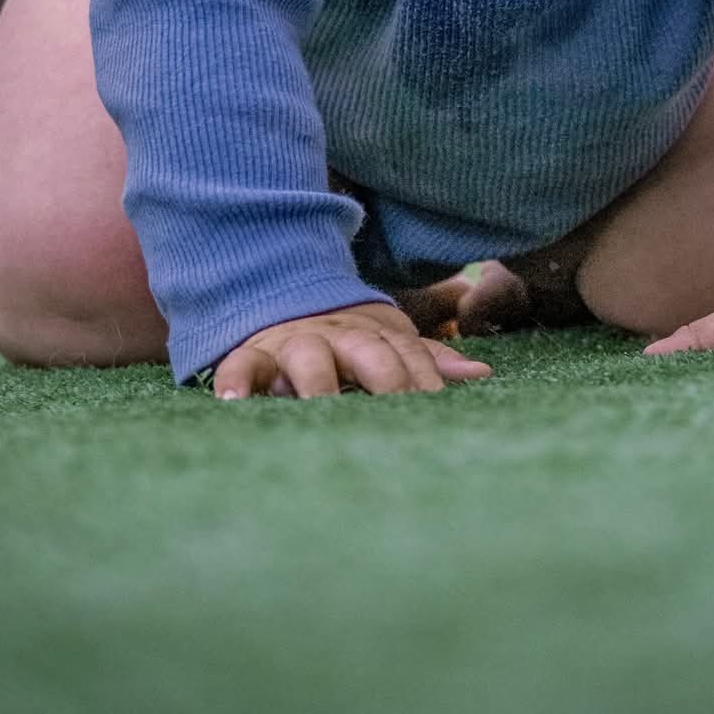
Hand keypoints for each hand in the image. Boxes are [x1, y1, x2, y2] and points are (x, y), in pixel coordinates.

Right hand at [211, 299, 493, 399]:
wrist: (280, 297)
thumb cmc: (345, 339)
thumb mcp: (385, 339)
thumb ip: (426, 359)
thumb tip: (480, 373)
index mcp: (374, 334)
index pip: (407, 355)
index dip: (424, 380)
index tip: (438, 410)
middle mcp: (337, 335)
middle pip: (367, 352)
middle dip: (385, 381)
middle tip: (398, 416)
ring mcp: (294, 343)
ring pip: (308, 356)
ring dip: (317, 382)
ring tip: (321, 409)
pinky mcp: (253, 355)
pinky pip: (241, 365)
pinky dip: (236, 382)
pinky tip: (233, 403)